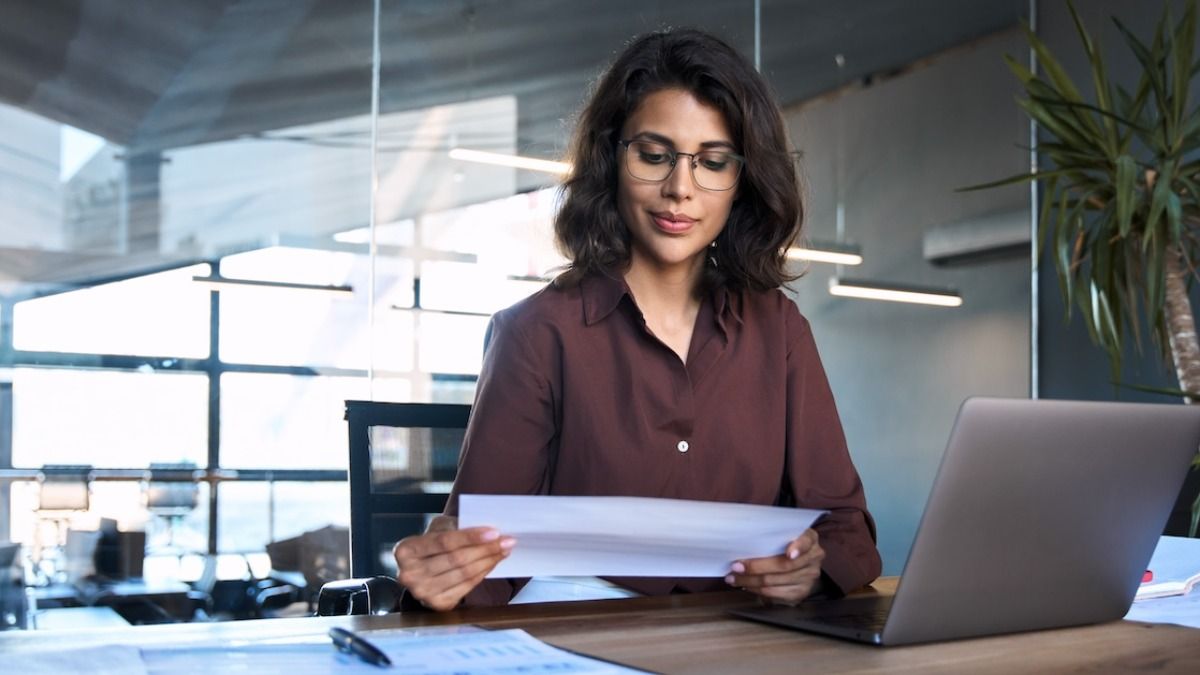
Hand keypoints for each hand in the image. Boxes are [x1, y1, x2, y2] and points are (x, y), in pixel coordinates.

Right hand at [392, 515, 515, 610]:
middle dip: (486, 549)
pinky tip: (492, 563)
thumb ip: (456, 528)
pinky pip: (467, 587)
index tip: (494, 532)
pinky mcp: (437, 605)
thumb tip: (490, 532)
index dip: (471, 537)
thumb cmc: (432, 544)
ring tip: (504, 550)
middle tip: (506, 541)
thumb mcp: (437, 528)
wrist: (421, 567)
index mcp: (405, 550)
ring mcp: (422, 593)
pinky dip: (483, 574)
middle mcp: (409, 575)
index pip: (444, 542)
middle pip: (456, 559)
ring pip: (464, 574)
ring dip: (489, 561)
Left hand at [725, 529, 823, 604]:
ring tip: (734, 578)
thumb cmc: (783, 543)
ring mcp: (809, 576)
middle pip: (784, 565)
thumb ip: (770, 536)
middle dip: (756, 567)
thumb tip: (742, 543)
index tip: (789, 554)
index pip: (806, 541)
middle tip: (736, 567)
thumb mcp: (782, 534)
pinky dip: (757, 590)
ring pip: (776, 581)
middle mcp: (814, 557)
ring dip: (751, 581)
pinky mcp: (802, 592)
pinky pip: (776, 593)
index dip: (798, 547)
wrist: (799, 560)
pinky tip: (746, 586)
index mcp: (810, 538)